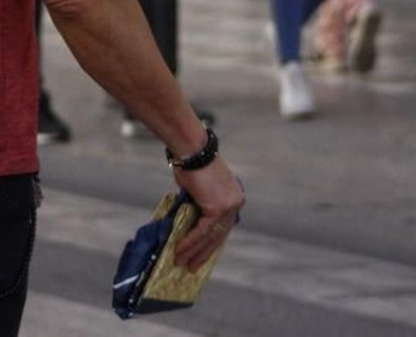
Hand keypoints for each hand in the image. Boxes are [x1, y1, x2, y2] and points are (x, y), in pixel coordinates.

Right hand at [171, 158, 244, 272]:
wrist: (191, 149)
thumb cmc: (190, 162)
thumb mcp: (197, 188)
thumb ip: (198, 204)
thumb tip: (188, 219)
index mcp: (234, 197)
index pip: (223, 226)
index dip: (212, 242)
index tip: (202, 255)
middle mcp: (235, 203)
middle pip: (219, 235)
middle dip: (204, 253)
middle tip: (192, 267)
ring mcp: (228, 206)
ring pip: (210, 236)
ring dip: (194, 251)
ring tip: (181, 263)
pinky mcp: (217, 208)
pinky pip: (202, 231)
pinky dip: (189, 241)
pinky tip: (179, 251)